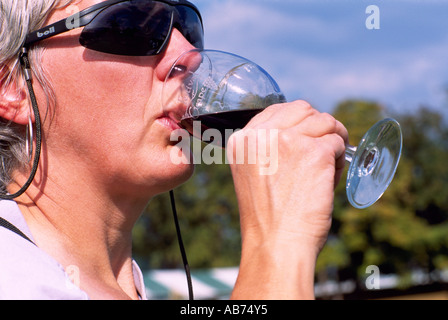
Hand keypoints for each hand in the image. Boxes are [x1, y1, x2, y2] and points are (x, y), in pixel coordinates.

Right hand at [227, 100, 347, 298]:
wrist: (276, 244)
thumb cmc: (268, 218)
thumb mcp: (253, 175)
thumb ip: (268, 150)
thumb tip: (303, 131)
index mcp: (243, 140)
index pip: (277, 110)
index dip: (298, 121)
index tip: (308, 135)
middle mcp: (262, 135)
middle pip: (303, 109)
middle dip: (319, 125)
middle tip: (326, 145)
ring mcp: (288, 141)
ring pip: (325, 122)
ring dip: (333, 140)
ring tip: (330, 165)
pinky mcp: (314, 152)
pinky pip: (338, 143)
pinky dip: (340, 160)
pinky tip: (331, 179)